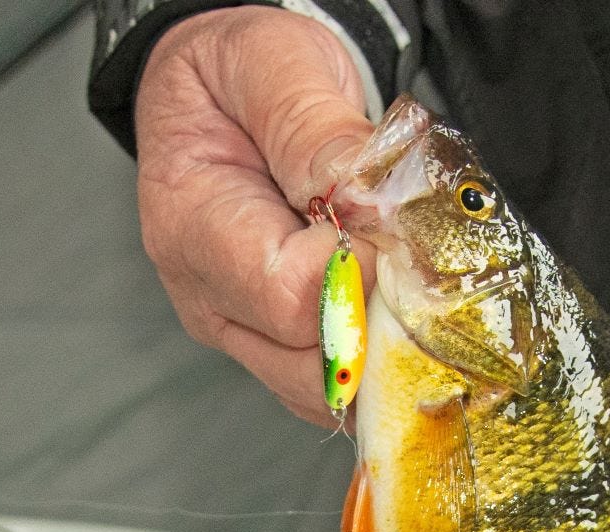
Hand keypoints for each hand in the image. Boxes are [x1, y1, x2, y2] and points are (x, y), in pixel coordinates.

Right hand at [135, 8, 376, 427]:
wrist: (220, 90)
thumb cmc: (238, 73)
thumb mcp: (271, 65)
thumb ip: (313, 130)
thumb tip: (363, 198)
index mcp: (195, 228)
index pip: (289, 297)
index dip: (361, 272)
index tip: (393, 220)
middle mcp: (209, 297)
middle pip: (312, 362)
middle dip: (383, 319)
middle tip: (415, 252)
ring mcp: (241, 328)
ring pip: (330, 388)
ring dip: (388, 343)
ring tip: (405, 270)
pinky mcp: (275, 342)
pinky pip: (338, 381)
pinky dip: (381, 353)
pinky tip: (395, 298)